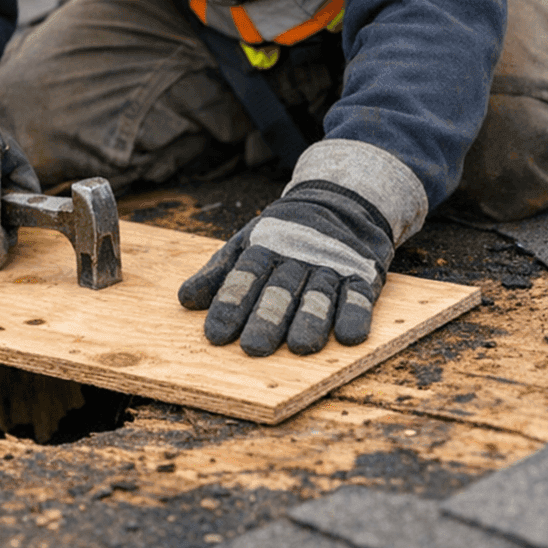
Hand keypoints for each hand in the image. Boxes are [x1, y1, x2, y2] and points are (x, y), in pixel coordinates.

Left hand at [177, 140, 426, 355]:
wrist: (340, 199)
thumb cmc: (283, 233)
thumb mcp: (247, 244)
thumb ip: (219, 274)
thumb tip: (185, 300)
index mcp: (266, 247)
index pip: (245, 276)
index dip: (230, 304)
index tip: (215, 334)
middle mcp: (298, 255)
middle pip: (280, 289)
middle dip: (267, 318)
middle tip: (254, 348)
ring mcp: (331, 264)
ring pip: (319, 294)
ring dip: (311, 320)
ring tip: (301, 347)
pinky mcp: (362, 274)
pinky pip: (359, 295)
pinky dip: (355, 314)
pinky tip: (348, 336)